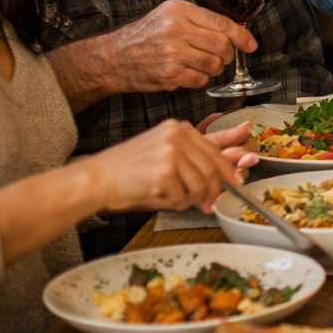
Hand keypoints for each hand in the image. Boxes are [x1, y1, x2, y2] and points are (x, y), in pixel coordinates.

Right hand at [78, 119, 257, 214]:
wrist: (96, 177)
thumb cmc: (126, 169)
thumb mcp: (160, 152)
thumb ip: (189, 158)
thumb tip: (222, 173)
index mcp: (177, 129)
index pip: (212, 148)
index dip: (227, 167)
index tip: (236, 180)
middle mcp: (176, 136)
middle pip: (211, 169)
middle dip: (212, 191)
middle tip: (209, 204)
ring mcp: (171, 153)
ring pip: (199, 185)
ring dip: (189, 199)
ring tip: (171, 198)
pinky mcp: (164, 172)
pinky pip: (182, 196)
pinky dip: (172, 203)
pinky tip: (156, 197)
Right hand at [91, 0, 257, 92]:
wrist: (113, 58)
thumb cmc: (143, 37)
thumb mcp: (168, 16)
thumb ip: (198, 20)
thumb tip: (234, 30)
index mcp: (179, 10)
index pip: (222, 23)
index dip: (242, 36)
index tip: (251, 45)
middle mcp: (176, 29)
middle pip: (222, 45)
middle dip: (228, 54)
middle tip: (221, 57)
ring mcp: (172, 53)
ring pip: (214, 64)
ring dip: (213, 68)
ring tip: (199, 65)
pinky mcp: (169, 74)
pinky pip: (201, 80)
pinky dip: (199, 80)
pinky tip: (187, 74)